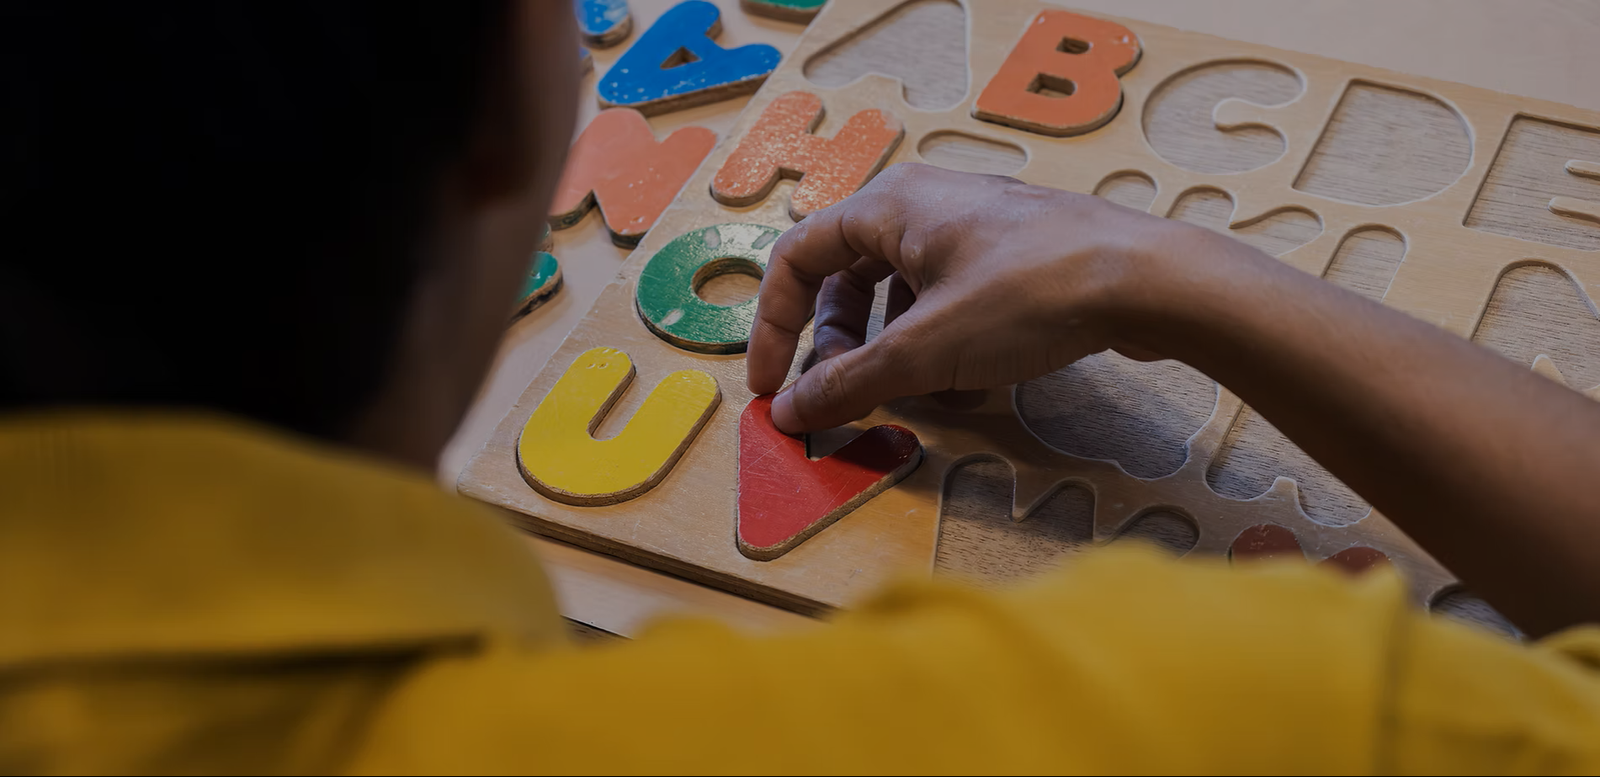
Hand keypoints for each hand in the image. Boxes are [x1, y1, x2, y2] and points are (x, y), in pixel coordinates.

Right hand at [747, 163, 1201, 432]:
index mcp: (888, 206)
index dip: (775, 327)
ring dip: (895, 353)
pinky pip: (951, 303)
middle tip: (845, 394)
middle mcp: (925, 205)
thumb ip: (848, 383)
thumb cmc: (1029, 297)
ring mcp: (974, 228)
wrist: (1148, 282)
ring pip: (903, 296)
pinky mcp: (1014, 257)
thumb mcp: (925, 350)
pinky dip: (944, 347)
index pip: (797, 259)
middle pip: (848, 278)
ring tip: (916, 397)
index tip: (774, 388)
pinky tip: (970, 389)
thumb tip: (789, 412)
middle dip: (840, 345)